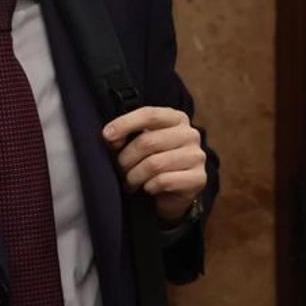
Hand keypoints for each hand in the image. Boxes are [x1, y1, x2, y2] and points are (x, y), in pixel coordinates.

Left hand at [103, 106, 207, 221]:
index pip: (149, 114)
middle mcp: (190, 134)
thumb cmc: (152, 160)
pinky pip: (164, 181)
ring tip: (129, 181)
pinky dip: (149, 186)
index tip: (106, 136)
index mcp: (175, 118)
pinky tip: (147, 188)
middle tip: (119, 169)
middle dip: (126, 159)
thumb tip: (109, 137)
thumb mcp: (139, 142)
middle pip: (147, 142)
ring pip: (154, 164)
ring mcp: (197, 156)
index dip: (124, 124)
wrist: (172, 191)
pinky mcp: (199, 178)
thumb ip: (126, 134)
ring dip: (134, 176)